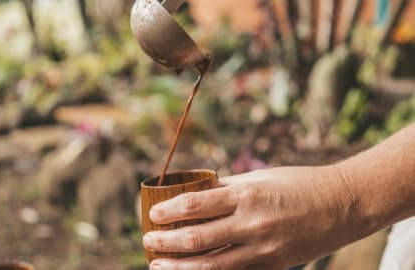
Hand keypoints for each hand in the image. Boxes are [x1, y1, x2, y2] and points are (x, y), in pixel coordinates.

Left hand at [143, 166, 364, 269]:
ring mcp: (264, 249)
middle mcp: (252, 224)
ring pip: (212, 266)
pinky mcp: (274, 266)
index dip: (169, 211)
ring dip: (180, 267)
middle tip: (148, 241)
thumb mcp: (261, 178)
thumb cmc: (298, 184)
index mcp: (247, 195)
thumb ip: (228, 187)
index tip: (152, 214)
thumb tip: (197, 192)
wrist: (342, 204)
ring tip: (158, 265)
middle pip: (198, 239)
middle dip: (166, 242)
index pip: (196, 205)